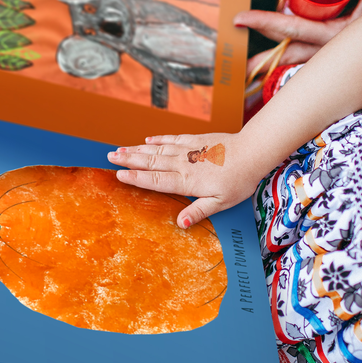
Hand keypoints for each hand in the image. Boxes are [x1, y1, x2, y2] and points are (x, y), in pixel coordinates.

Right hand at [107, 133, 259, 227]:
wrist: (252, 152)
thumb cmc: (238, 180)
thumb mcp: (221, 203)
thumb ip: (199, 211)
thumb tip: (181, 223)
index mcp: (187, 181)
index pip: (156, 179)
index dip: (136, 177)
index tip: (118, 174)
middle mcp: (183, 163)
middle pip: (150, 161)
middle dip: (128, 159)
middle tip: (109, 157)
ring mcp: (188, 150)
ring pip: (157, 149)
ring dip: (137, 149)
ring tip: (120, 148)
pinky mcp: (195, 140)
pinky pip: (172, 138)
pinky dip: (158, 139)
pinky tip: (147, 140)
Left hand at [240, 0, 361, 76]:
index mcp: (344, 36)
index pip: (297, 30)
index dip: (268, 23)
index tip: (241, 20)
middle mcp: (339, 50)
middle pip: (293, 50)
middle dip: (266, 53)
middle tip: (238, 55)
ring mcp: (342, 54)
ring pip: (304, 57)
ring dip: (279, 59)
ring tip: (253, 66)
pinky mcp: (346, 51)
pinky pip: (317, 55)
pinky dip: (298, 57)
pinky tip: (282, 59)